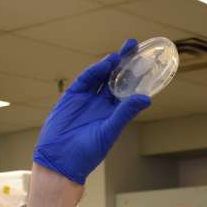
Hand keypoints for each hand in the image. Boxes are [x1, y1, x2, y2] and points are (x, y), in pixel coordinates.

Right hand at [33, 39, 151, 184]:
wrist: (60, 160)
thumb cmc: (87, 153)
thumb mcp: (109, 131)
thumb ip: (125, 113)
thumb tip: (146, 98)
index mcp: (114, 115)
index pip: (128, 91)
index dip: (136, 77)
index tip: (146, 63)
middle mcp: (102, 105)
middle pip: (115, 79)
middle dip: (124, 63)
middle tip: (134, 45)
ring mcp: (87, 100)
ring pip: (101, 76)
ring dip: (111, 63)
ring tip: (123, 51)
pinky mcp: (72, 97)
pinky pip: (86, 80)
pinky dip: (96, 70)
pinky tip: (107, 62)